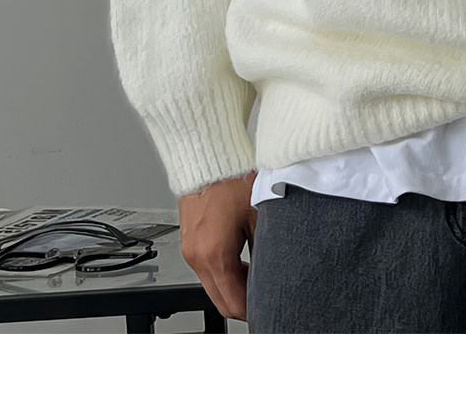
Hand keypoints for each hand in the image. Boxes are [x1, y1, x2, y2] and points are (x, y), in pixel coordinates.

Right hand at [178, 169, 257, 321]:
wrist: (208, 155)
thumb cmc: (233, 177)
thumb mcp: (261, 214)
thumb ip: (266, 250)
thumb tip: (275, 272)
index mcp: (215, 254)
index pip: (234, 302)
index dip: (254, 311)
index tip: (269, 309)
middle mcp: (197, 256)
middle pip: (220, 300)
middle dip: (243, 303)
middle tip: (266, 298)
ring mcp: (190, 249)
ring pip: (213, 285)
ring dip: (234, 286)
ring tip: (258, 275)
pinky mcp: (190, 240)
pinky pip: (206, 268)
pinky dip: (224, 271)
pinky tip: (243, 259)